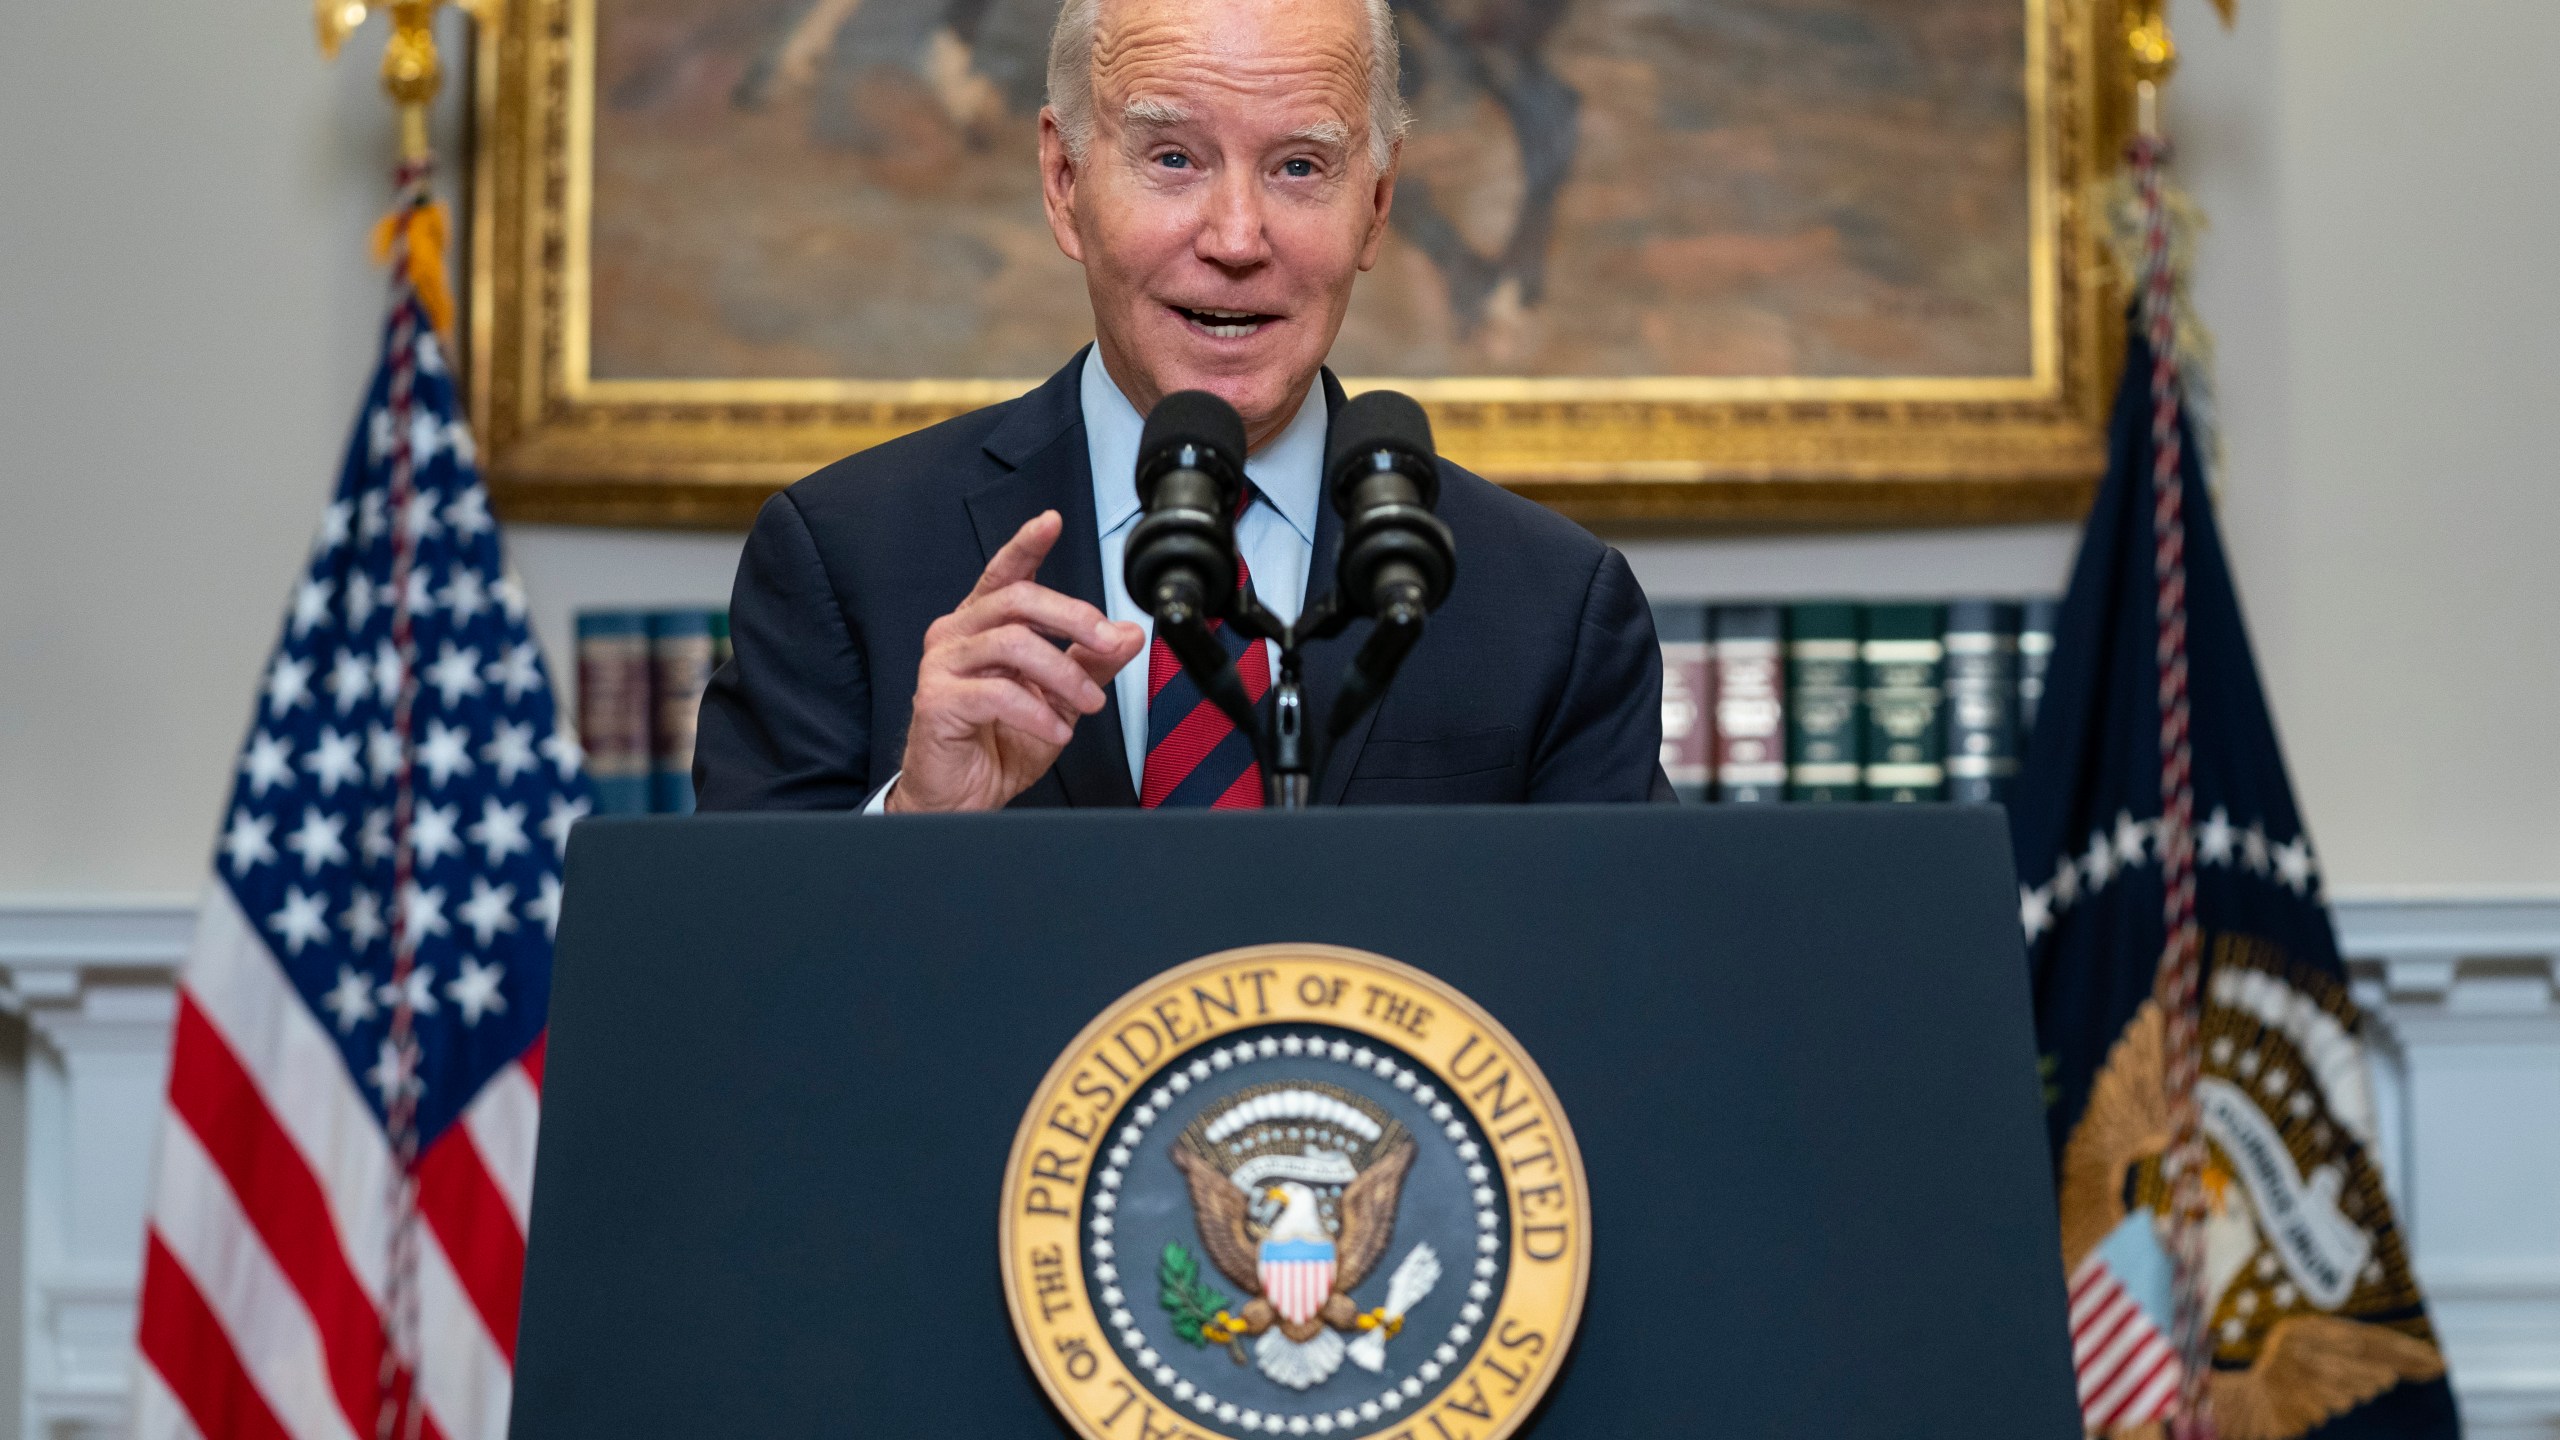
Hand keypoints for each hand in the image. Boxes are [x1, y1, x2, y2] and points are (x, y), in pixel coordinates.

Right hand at [887, 511, 1144, 811]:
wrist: (962, 797)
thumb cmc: (998, 742)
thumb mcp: (1060, 699)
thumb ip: (1090, 662)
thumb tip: (1128, 632)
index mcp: (983, 625)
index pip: (1005, 574)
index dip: (1026, 545)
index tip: (1051, 522)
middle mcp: (956, 634)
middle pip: (1018, 600)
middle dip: (1074, 618)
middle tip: (1110, 643)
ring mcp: (941, 665)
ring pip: (1012, 643)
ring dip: (1064, 674)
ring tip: (1089, 703)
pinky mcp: (937, 700)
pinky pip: (997, 692)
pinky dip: (1038, 711)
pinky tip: (1058, 731)